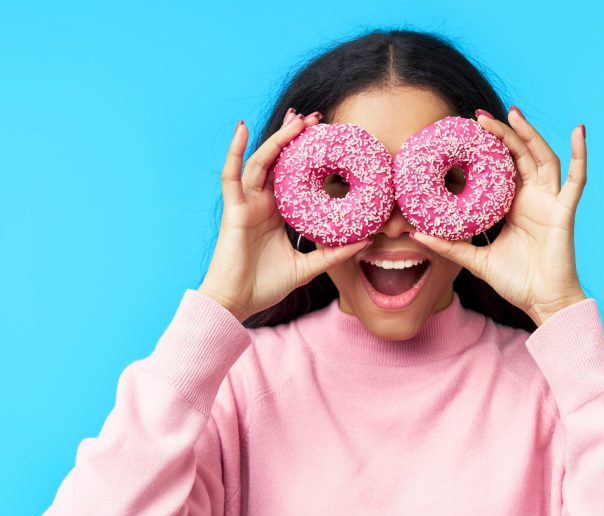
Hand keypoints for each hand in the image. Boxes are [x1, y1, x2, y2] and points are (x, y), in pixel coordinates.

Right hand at [198, 109, 370, 321]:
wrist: (238, 303)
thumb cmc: (266, 286)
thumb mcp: (308, 267)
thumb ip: (334, 254)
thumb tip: (366, 240)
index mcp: (277, 213)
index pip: (294, 176)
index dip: (307, 157)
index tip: (327, 140)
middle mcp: (261, 203)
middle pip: (278, 162)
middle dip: (295, 138)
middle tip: (316, 119)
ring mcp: (246, 203)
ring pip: (261, 161)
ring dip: (278, 138)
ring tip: (297, 120)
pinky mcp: (233, 209)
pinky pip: (231, 175)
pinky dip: (235, 150)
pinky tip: (242, 128)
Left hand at [410, 106, 587, 325]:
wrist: (542, 303)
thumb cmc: (515, 282)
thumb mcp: (476, 260)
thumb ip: (450, 246)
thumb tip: (416, 233)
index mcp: (513, 206)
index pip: (500, 168)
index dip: (487, 149)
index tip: (465, 132)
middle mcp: (533, 198)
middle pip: (519, 155)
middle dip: (502, 133)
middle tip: (479, 116)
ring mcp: (550, 201)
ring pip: (543, 158)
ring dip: (530, 134)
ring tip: (512, 113)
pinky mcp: (564, 210)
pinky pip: (577, 179)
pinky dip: (580, 154)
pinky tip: (579, 131)